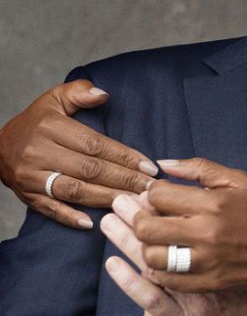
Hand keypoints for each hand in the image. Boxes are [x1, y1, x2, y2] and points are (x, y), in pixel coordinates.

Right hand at [0, 80, 157, 228]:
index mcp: (50, 127)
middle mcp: (39, 152)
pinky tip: (93, 222)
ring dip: (106, 198)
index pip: (95, 144)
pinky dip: (70, 217)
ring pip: (74, 190)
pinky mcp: (26, 195)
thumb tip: (104, 94)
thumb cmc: (35, 122)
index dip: (124, 156)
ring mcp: (31, 176)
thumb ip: (78, 92)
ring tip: (134, 203)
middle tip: (151, 188)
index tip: (149, 166)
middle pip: (89, 169)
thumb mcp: (53, 99)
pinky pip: (50, 209)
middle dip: (124, 180)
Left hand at [119, 157, 246, 292]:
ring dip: (148, 246)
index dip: (152, 192)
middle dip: (139, 219)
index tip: (159, 194)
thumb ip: (199, 168)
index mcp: (214, 203)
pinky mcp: (209, 282)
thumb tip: (162, 165)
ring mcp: (207, 261)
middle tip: (147, 216)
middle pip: (146, 228)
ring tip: (158, 239)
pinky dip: (160, 270)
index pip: (158, 195)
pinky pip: (168, 280)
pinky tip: (166, 259)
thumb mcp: (238, 180)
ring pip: (152, 257)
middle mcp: (207, 233)